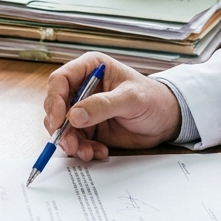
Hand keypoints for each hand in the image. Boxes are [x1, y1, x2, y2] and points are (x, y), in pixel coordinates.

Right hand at [43, 52, 181, 160]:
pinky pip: (76, 140)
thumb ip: (103, 105)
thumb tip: (74, 116)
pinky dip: (83, 149)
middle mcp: (82, 87)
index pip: (60, 80)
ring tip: (87, 152)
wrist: (166, 120)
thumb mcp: (131, 99)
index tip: (58, 120)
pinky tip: (99, 152)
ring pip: (63, 127)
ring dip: (71, 142)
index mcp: (90, 68)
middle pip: (57, 106)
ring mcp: (84, 109)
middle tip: (69, 144)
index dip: (55, 100)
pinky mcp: (89, 128)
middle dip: (60, 127)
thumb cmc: (152, 99)